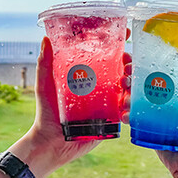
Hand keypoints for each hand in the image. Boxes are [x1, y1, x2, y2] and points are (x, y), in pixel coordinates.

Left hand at [7, 34, 131, 177]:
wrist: (51, 142)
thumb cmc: (46, 111)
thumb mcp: (45, 85)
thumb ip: (45, 64)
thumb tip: (45, 39)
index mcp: (85, 74)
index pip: (103, 55)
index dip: (116, 44)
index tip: (126, 34)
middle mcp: (98, 86)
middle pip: (121, 70)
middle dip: (129, 64)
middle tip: (127, 65)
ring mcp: (106, 102)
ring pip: (128, 89)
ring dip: (133, 85)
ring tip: (125, 85)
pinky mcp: (110, 119)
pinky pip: (127, 111)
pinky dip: (131, 108)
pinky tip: (125, 108)